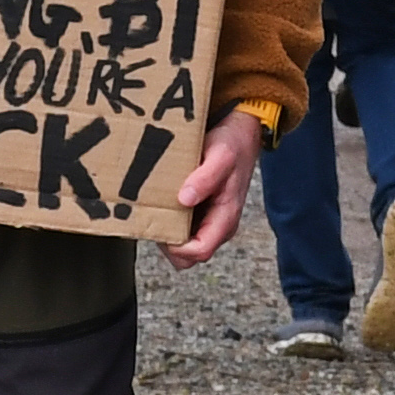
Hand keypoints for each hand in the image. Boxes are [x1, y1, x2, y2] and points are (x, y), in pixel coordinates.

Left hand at [162, 112, 263, 267]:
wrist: (240, 136)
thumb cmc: (232, 146)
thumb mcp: (220, 156)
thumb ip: (205, 178)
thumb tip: (185, 199)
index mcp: (226, 218)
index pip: (200, 251)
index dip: (177, 247)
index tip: (161, 226)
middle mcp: (218, 226)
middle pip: (188, 257)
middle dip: (168, 244)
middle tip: (154, 218)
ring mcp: (209, 222)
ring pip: (182, 247)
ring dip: (166, 234)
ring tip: (155, 209)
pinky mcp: (201, 215)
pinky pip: (181, 231)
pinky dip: (168, 223)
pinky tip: (161, 204)